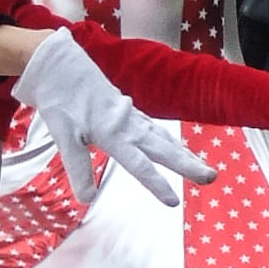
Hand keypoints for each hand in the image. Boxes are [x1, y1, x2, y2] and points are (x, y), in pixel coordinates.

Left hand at [12, 30, 215, 207]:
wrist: (58, 66)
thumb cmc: (59, 100)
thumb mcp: (63, 135)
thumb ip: (78, 167)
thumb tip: (88, 199)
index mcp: (112, 133)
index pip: (139, 164)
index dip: (156, 184)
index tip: (174, 201)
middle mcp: (127, 125)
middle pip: (163, 149)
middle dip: (188, 165)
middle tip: (210, 178)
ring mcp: (131, 116)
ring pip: (163, 138)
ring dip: (184, 154)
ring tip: (204, 168)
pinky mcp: (128, 111)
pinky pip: (155, 129)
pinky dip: (170, 140)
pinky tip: (177, 147)